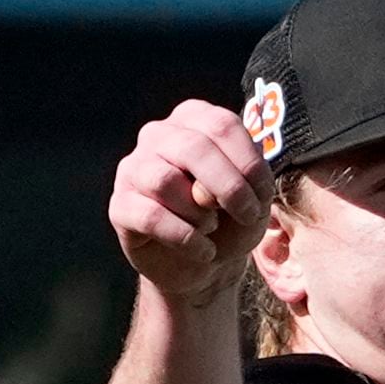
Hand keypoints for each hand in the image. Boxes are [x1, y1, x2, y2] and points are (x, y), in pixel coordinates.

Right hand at [109, 102, 271, 308]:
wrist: (204, 264)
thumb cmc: (230, 220)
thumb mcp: (252, 198)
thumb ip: (242, 182)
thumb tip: (204, 191)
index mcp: (193, 120)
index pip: (221, 125)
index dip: (249, 163)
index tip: (263, 196)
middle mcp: (158, 135)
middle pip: (192, 147)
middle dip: (229, 186)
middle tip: (247, 215)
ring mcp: (134, 169)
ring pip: (164, 180)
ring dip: (199, 213)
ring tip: (210, 228)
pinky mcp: (121, 206)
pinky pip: (150, 217)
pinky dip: (185, 238)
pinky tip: (203, 250)